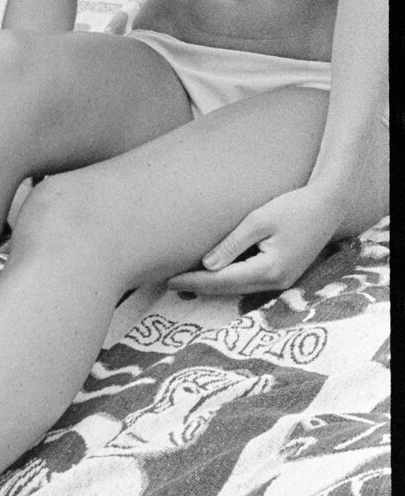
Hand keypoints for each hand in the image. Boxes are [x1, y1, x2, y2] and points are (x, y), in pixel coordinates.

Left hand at [167, 185, 340, 297]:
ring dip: (213, 286)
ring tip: (185, 282)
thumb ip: (232, 244)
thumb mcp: (258, 220)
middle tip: (169, 284)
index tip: (170, 280)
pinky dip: (229, 280)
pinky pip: (249, 282)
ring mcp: (282, 282)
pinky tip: (212, 275)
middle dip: (199, 288)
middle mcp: (276, 283)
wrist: (327, 206)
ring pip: (239, 288)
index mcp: (268, 270)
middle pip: (229, 289)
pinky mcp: (283, 275)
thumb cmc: (292, 207)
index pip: (222, 280)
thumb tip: (207, 266)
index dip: (194, 282)